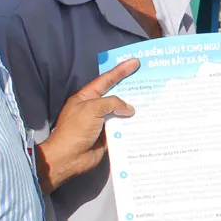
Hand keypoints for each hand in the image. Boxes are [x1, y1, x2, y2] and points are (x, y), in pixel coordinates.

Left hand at [36, 59, 139, 192]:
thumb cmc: (75, 130)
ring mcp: (101, 123)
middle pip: (116, 95)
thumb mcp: (92, 109)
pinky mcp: (108, 137)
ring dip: (134, 109)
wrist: (68, 158)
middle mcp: (95, 108)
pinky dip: (133, 126)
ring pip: (121, 113)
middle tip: (148, 80)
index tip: (135, 62)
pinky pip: (123, 128)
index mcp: (87, 97)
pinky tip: (146, 122)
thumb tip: (129, 109)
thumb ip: (112, 103)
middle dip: (131, 88)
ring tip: (153, 102)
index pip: (106, 80)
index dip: (121, 70)